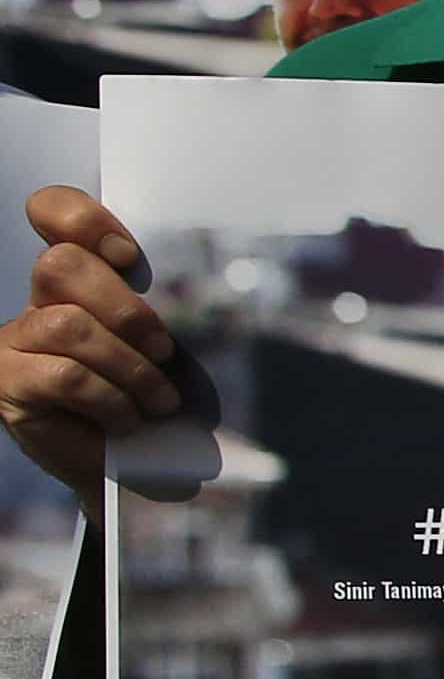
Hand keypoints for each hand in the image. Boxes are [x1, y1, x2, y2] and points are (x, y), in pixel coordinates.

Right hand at [0, 189, 179, 491]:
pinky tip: (127, 419)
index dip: (81, 218)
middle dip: (126, 309)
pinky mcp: (9, 383)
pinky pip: (66, 375)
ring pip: (69, 325)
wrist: (126, 467)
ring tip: (159, 401)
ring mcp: (14, 341)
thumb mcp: (158, 345)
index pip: (51, 212)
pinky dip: (111, 398)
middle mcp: (35, 302)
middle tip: (164, 350)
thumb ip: (155, 307)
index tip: (128, 256)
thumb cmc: (146, 397)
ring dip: (130, 366)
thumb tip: (190, 292)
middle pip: (62, 266)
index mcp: (73, 281)